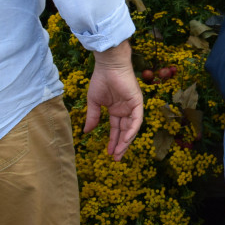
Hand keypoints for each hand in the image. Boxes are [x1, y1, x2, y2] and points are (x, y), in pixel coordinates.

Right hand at [85, 41, 143, 160]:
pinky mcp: (138, 101)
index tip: (108, 154)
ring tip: (119, 153)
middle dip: (121, 145)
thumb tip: (86, 132)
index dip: (113, 141)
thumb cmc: (100, 80)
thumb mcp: (94, 102)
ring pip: (132, 127)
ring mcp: (133, 106)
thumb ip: (93, 117)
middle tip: (116, 159)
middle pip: (125, 131)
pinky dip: (132, 130)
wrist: (108, 66)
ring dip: (126, 141)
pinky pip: (137, 119)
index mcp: (116, 110)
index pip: (116, 129)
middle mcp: (126, 109)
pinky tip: (126, 140)